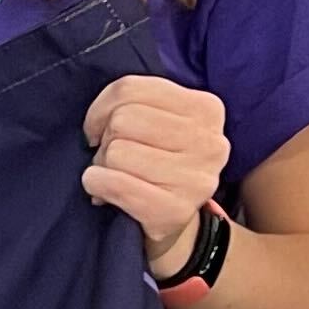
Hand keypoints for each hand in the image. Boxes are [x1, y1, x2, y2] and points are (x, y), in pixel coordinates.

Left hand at [83, 73, 228, 276]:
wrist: (172, 220)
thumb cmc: (156, 161)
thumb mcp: (155, 120)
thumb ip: (131, 103)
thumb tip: (98, 120)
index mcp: (206, 108)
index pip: (130, 88)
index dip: (100, 109)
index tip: (100, 127)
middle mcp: (211, 142)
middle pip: (123, 119)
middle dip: (105, 139)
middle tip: (113, 158)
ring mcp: (198, 179)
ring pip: (117, 151)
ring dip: (102, 166)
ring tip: (117, 176)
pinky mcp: (177, 211)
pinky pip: (115, 184)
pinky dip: (97, 185)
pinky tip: (103, 192)